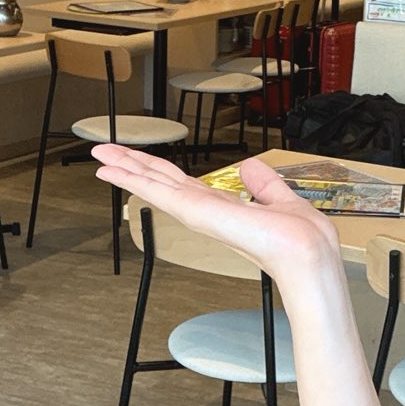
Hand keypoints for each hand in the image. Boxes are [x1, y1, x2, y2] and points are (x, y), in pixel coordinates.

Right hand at [91, 145, 341, 280]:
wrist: (306, 255)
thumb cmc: (300, 239)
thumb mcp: (282, 200)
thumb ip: (263, 185)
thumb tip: (249, 167)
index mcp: (222, 206)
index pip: (182, 183)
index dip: (158, 169)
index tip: (136, 158)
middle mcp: (204, 210)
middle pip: (160, 180)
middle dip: (132, 164)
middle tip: (102, 150)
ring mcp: (195, 212)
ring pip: (152, 183)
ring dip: (124, 167)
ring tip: (99, 155)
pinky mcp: (193, 212)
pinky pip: (157, 191)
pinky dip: (131, 178)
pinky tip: (110, 170)